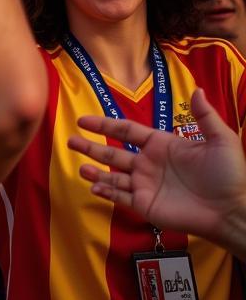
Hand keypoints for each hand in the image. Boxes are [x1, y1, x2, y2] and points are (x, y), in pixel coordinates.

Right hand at [70, 88, 245, 247]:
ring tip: (81, 167)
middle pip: (112, 153)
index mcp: (161, 145)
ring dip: (95, 171)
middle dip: (90, 147)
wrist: (233, 210)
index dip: (104, 124)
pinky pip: (120, 197)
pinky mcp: (145, 206)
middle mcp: (148, 164)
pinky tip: (95, 185)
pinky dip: (106, 192)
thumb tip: (198, 89)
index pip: (126, 131)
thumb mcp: (221, 140)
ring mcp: (145, 186)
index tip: (83, 120)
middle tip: (70, 141)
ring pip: (112, 176)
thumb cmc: (229, 175)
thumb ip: (206, 116)